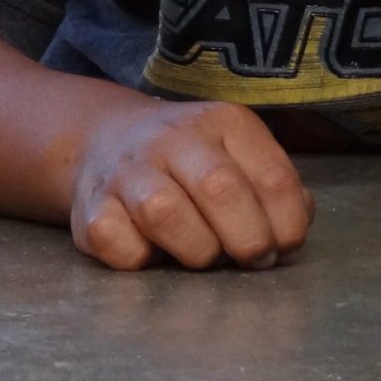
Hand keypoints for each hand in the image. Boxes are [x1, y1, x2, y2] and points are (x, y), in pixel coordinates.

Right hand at [70, 97, 312, 270]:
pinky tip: (148, 248)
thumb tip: (291, 230)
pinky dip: (137, 257)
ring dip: (194, 250)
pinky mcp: (90, 204)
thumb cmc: (192, 163)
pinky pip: (115, 240)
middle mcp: (172, 137)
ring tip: (199, 252)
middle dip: (247, 240)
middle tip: (248, 257)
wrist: (106, 138)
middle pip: (219, 188)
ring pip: (163, 212)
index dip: (287, 226)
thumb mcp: (240, 157)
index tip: (280, 244)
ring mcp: (126, 169)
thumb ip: (275, 188)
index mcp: (222, 122)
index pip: (273, 178)